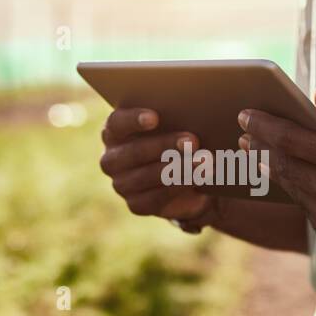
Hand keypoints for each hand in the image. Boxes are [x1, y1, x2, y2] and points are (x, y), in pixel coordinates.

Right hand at [98, 107, 218, 222]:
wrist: (184, 177)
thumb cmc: (176, 139)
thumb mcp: (174, 125)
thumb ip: (173, 117)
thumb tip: (193, 111)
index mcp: (114, 132)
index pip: (116, 123)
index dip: (133, 120)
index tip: (155, 118)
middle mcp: (112, 158)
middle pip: (134, 152)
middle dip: (165, 146)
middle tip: (193, 141)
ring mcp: (121, 184)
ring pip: (145, 177)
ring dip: (177, 169)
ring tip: (203, 161)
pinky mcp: (135, 205)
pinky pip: (154, 199)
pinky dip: (177, 188)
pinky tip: (197, 179)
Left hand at [238, 85, 315, 258]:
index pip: (289, 140)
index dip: (263, 126)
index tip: (244, 115)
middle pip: (284, 166)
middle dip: (261, 147)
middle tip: (245, 133)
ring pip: (294, 191)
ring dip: (275, 171)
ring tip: (258, 155)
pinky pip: (309, 213)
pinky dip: (302, 194)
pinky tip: (296, 181)